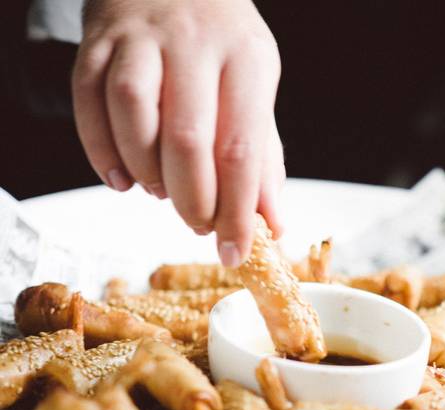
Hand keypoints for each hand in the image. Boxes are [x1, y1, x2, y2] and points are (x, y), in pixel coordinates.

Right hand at [73, 0, 284, 266]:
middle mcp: (194, 45)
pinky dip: (101, 150)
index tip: (235, 249)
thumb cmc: (222, 44)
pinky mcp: (97, 43)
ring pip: (132, 114)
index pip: (241, 148)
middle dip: (192, 200)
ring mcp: (141, 40)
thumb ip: (262, 158)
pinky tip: (121, 179)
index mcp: (246, 60)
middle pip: (186, 138)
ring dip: (146, 172)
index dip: (237, 210)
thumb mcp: (256, 89)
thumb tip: (271, 224)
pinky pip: (88, 100)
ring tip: (161, 194)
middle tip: (199, 225)